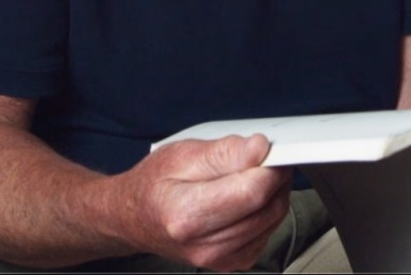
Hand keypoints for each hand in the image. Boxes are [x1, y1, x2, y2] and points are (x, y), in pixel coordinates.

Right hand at [111, 133, 291, 270]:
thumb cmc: (154, 184)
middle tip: (265, 155)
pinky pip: (268, 232)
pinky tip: (250, 196)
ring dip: (274, 192)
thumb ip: (224, 152)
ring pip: (273, 220)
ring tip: (254, 172)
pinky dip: (266, 210)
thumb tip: (259, 148)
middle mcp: (205, 246)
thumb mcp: (182, 154)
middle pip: (268, 208)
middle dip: (275, 176)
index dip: (269, 165)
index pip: (252, 192)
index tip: (268, 148)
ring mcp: (220, 259)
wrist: (135, 218)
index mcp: (188, 215)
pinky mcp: (232, 262)